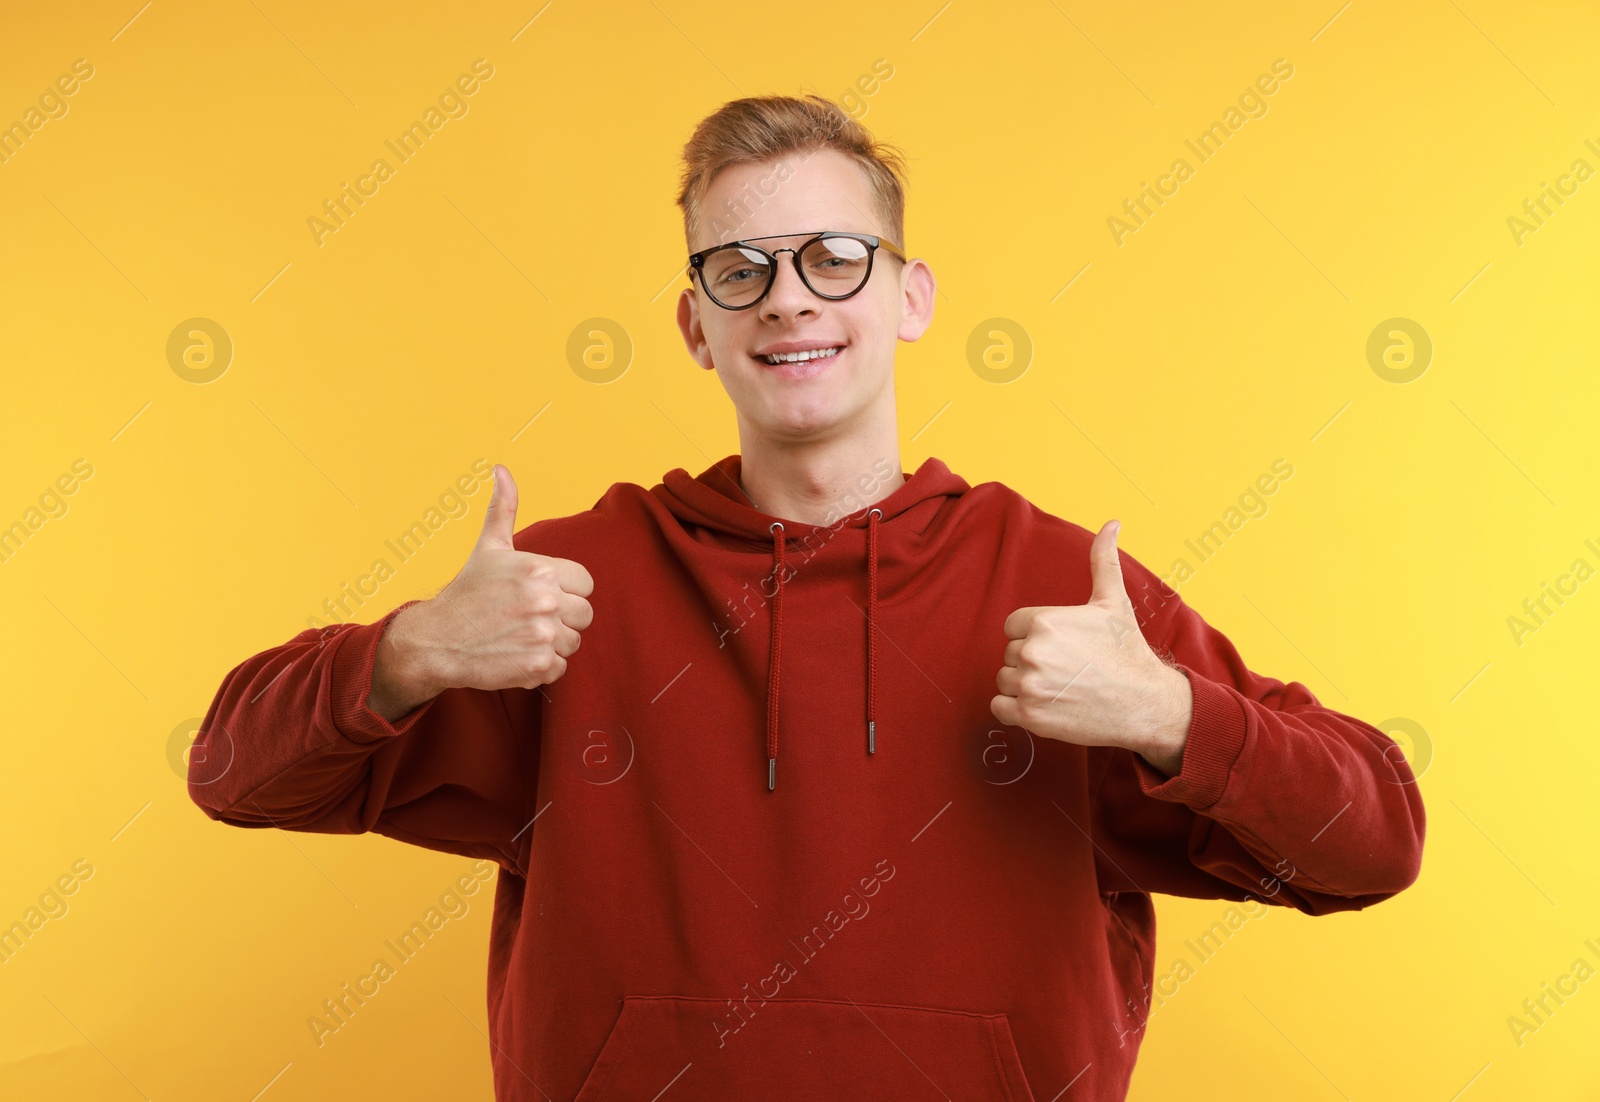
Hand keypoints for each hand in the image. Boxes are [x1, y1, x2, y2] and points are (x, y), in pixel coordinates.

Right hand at [369, 464, 594, 716]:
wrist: (434, 641)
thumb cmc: (466, 593)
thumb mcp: (488, 547)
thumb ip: (503, 508)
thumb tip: (501, 469)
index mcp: (540, 570)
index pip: (585, 584)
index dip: (564, 591)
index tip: (537, 596)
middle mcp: (544, 601)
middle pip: (584, 615)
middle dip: (561, 619)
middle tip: (526, 619)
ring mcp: (542, 635)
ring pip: (573, 642)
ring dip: (551, 644)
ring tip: (519, 636)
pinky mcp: (537, 666)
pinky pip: (560, 668)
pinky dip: (541, 668)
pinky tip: (515, 655)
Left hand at [990, 520, 1190, 763]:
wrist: (1145, 703)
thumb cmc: (1127, 651)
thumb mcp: (1113, 602)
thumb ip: (1103, 560)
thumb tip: (1112, 523)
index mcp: (1045, 621)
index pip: (1013, 626)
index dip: (1035, 636)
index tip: (1062, 647)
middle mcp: (1032, 652)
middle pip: (1010, 653)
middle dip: (1032, 661)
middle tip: (1067, 669)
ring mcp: (1030, 686)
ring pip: (1004, 680)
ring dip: (1025, 686)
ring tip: (1060, 686)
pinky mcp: (1030, 717)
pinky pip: (1000, 708)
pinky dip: (1016, 709)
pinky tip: (1046, 704)